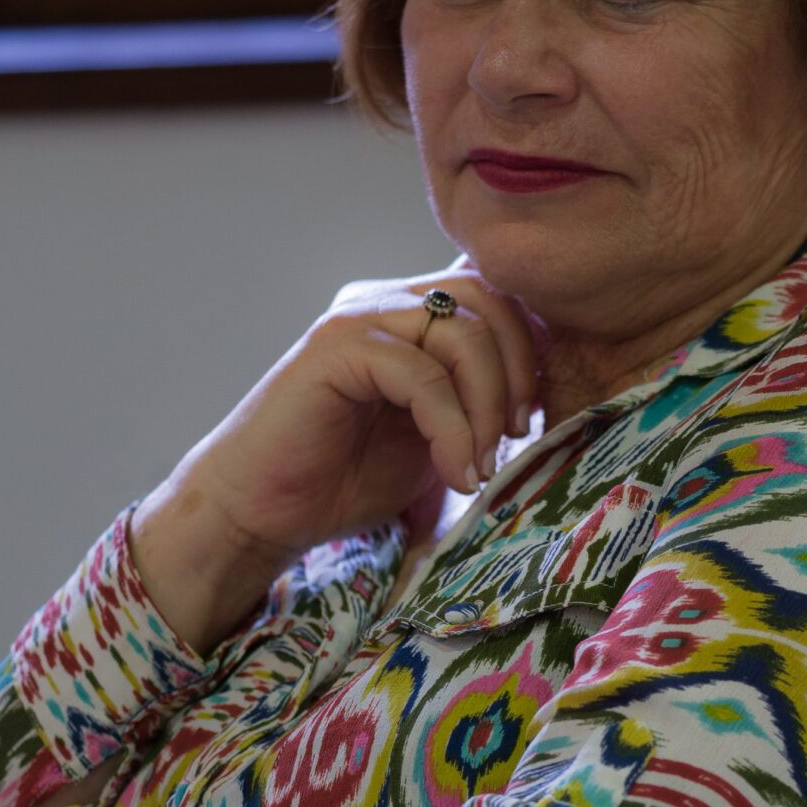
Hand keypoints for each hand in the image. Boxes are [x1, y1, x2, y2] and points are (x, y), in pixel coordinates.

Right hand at [132, 265, 538, 652]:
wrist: (260, 511)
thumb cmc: (344, 480)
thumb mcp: (435, 436)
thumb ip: (475, 402)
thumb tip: (545, 396)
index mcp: (414, 315)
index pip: (500, 296)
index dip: (532, 351)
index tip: (532, 420)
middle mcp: (389, 302)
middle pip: (490, 298)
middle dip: (518, 370)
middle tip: (514, 436)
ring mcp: (360, 318)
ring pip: (460, 330)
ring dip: (485, 404)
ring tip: (480, 464)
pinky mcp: (336, 348)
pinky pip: (420, 371)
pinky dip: (451, 426)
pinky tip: (455, 473)